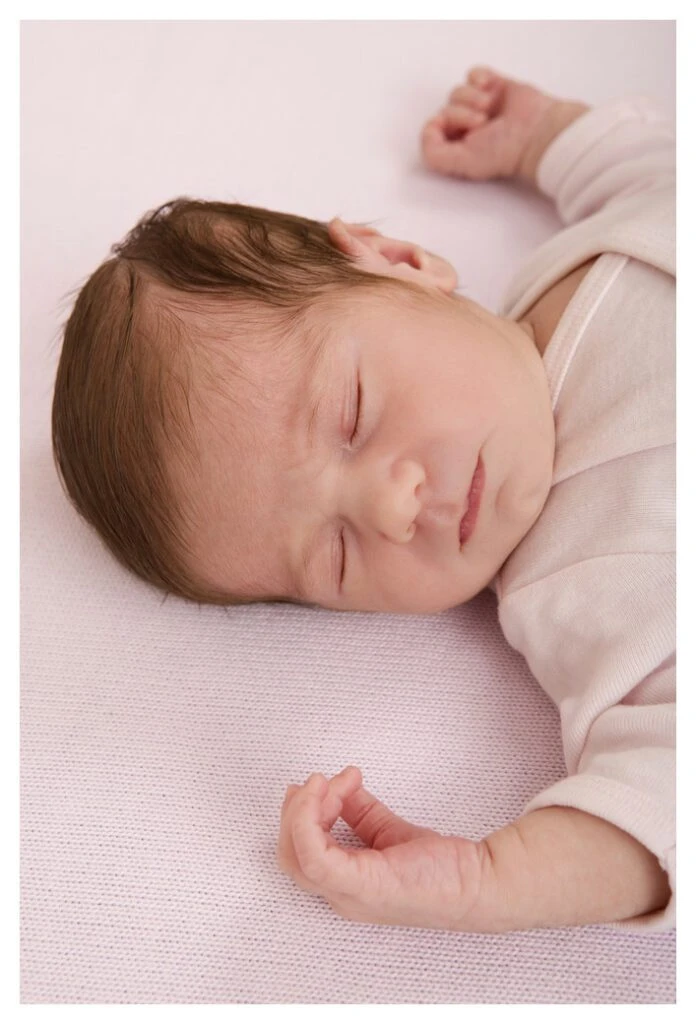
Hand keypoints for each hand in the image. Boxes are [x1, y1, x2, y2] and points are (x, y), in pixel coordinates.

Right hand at [277, 766, 487, 928]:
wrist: (478, 883)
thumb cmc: (441, 868)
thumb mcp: (388, 830)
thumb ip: (360, 811)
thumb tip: (341, 785)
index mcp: (346, 885)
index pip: (299, 854)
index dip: (301, 814)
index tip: (324, 782)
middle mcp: (341, 895)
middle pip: (289, 855)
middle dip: (297, 810)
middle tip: (321, 781)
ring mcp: (349, 894)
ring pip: (294, 854)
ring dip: (306, 808)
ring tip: (331, 782)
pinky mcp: (362, 885)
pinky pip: (314, 855)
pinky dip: (310, 818)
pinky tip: (332, 790)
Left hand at [421, 65, 559, 181]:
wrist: (536, 132)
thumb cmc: (504, 152)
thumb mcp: (461, 163)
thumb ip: (434, 154)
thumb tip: (428, 128)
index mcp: (458, 147)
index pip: (432, 130)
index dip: (437, 127)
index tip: (453, 130)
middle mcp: (467, 128)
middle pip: (445, 109)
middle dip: (459, 114)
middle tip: (481, 124)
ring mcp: (481, 106)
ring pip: (457, 91)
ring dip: (470, 98)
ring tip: (489, 110)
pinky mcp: (494, 87)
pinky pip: (473, 74)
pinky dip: (478, 77)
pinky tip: (489, 88)